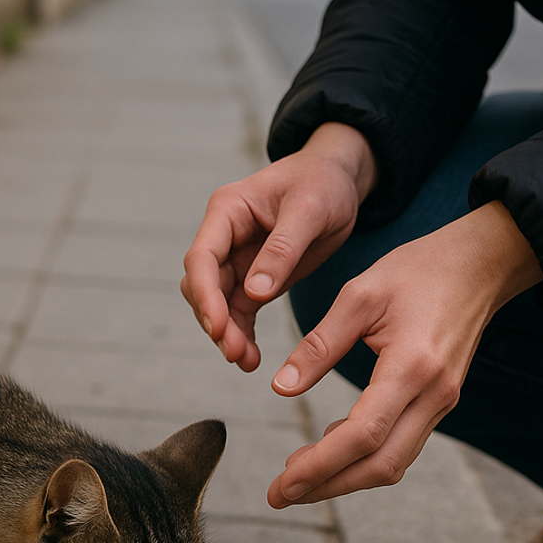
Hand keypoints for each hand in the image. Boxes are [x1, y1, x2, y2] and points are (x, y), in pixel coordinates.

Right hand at [181, 123, 377, 372]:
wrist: (341, 181)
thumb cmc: (324, 183)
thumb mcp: (310, 208)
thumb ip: (282, 248)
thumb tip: (254, 291)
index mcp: (227, 210)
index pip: (202, 256)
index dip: (206, 294)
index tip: (218, 327)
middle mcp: (223, 236)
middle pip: (204, 286)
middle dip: (216, 321)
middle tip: (236, 353)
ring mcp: (235, 259)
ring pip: (218, 304)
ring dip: (227, 334)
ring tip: (246, 362)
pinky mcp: (252, 278)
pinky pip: (239, 312)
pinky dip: (243, 334)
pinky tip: (251, 357)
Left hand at [267, 200, 542, 507]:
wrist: (481, 262)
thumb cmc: (419, 270)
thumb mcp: (359, 295)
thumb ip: (319, 345)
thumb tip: (280, 388)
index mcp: (412, 367)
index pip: (363, 435)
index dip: (320, 466)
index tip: (281, 483)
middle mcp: (433, 394)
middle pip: (380, 465)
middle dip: (327, 486)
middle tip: (279, 495)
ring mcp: (441, 402)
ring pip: (392, 462)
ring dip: (344, 478)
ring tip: (296, 480)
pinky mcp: (439, 401)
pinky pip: (400, 445)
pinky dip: (363, 458)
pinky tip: (328, 449)